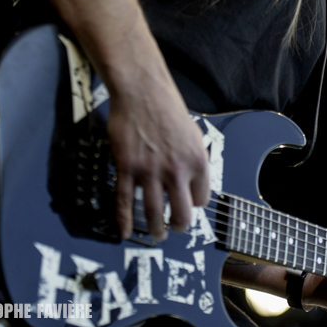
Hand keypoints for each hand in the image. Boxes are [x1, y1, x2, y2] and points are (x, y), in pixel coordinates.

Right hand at [106, 77, 209, 240]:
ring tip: (157, 235)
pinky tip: (125, 232)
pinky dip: (124, 221)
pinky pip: (125, 201)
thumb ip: (194, 161)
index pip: (202, 198)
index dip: (195, 204)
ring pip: (154, 213)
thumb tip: (193, 183)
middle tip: (175, 229)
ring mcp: (150, 171)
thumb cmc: (167, 109)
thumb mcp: (193, 134)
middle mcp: (176, 169)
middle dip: (179, 226)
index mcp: (197, 161)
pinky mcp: (127, 168)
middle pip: (182, 213)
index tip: (188, 205)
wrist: (142, 91)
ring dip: (156, 230)